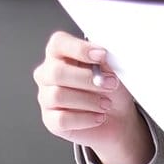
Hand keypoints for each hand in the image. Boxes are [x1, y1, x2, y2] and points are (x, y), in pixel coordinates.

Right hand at [32, 31, 154, 163]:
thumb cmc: (110, 89)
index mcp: (60, 54)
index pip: (58, 43)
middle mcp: (48, 74)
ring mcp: (46, 97)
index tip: (102, 54)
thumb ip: (102, 61)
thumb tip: (101, 57)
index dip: (79, 48)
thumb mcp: (112, 70)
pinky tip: (98, 117)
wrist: (117, 117)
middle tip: (110, 84)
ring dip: (89, 100)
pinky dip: (85, 118)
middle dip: (87, 79)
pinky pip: (62, 119)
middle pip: (56, 72)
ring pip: (58, 96)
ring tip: (106, 103)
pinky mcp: (50, 120)